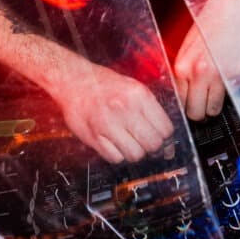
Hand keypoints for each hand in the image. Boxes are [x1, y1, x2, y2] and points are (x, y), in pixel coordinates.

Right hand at [48, 58, 173, 162]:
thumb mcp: (132, 86)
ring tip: (129, 143)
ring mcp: (108, 124)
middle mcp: (124, 109)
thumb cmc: (102, 83)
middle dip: (153, 148)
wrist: (72, 80)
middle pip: (153, 144)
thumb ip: (150, 108)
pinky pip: (115, 158)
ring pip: (135, 155)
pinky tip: (115, 144)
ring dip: (135, 153)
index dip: (167, 139)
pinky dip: (118, 155)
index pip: (165, 128)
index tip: (165, 142)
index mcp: (138, 95)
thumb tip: (166, 134)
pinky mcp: (94, 137)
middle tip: (148, 145)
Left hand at [173, 0, 239, 120]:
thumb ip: (185, 70)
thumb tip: (183, 92)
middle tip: (204, 106)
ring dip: (215, 104)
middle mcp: (200, 74)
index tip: (191, 106)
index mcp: (183, 66)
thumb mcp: (189, 46)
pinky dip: (231, 88)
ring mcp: (221, 77)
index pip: (180, 102)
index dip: (187, 105)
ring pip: (214, 109)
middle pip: (196, 112)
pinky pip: (233, 94)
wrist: (235, 8)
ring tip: (217, 90)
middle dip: (200, 112)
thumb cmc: (211, 22)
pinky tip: (230, 70)